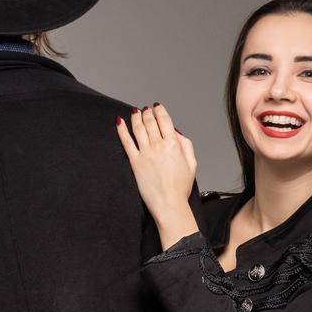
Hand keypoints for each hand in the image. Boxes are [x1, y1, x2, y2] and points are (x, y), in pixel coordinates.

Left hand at [116, 104, 197, 233]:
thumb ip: (185, 145)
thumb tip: (176, 133)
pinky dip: (122, 130)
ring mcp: (145, 153)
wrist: (169, 204)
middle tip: (146, 110)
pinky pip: (126, 142)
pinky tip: (119, 122)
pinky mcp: (135, 162)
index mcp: (173, 145)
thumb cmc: (180, 188)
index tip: (157, 107)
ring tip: (135, 112)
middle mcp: (158, 146)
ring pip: (138, 128)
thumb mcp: (192, 164)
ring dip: (136, 117)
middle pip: (150, 121)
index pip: (164, 120)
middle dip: (148, 112)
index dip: (160, 111)